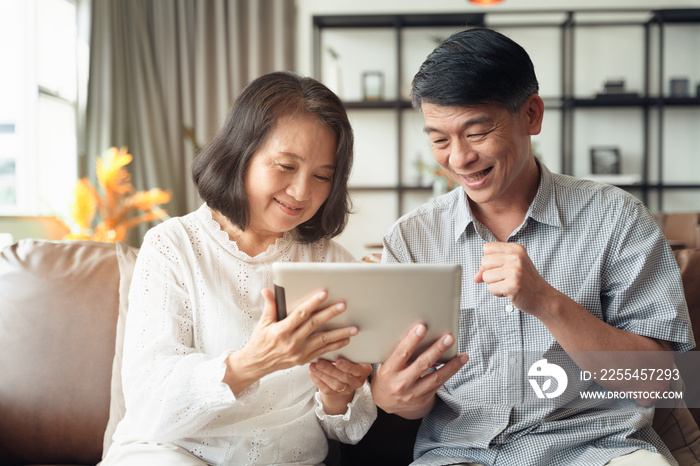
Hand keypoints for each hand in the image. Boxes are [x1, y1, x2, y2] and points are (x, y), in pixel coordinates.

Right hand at [224, 288, 357, 394]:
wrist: (257, 364)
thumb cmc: (260, 342)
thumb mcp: (263, 323)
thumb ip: (270, 306)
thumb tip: (268, 290)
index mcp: (281, 330)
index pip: (300, 314)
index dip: (313, 303)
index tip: (324, 294)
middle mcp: (292, 342)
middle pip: (315, 325)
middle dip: (330, 314)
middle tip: (343, 305)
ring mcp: (299, 352)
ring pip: (323, 341)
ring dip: (340, 334)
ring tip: (354, 328)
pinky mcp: (303, 359)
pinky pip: (322, 352)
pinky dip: (335, 346)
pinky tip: (345, 340)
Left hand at [310, 358, 371, 414]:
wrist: (348, 376)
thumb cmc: (350, 360)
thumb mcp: (353, 356)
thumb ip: (348, 352)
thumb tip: (336, 343)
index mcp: (364, 371)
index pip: (356, 369)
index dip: (347, 366)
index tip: (338, 361)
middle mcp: (357, 381)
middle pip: (343, 377)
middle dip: (330, 370)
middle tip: (319, 363)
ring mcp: (347, 389)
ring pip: (334, 384)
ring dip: (322, 375)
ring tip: (313, 366)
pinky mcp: (337, 394)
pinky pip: (327, 390)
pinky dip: (318, 381)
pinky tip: (312, 373)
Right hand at [371, 324, 467, 418]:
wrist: (385, 403)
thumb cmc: (387, 377)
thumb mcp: (385, 365)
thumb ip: (397, 354)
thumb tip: (417, 335)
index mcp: (389, 371)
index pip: (402, 353)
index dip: (412, 340)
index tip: (422, 328)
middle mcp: (401, 383)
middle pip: (422, 364)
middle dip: (437, 350)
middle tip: (449, 338)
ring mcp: (413, 393)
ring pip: (436, 378)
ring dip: (451, 365)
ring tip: (463, 356)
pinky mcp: (423, 398)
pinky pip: (439, 384)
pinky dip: (450, 373)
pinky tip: (458, 364)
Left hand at [473, 242, 558, 315]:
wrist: (543, 297)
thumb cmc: (525, 281)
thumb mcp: (510, 267)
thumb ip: (491, 268)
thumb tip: (475, 277)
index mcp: (515, 248)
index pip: (486, 248)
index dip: (489, 260)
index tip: (500, 268)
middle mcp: (516, 257)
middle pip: (484, 262)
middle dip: (490, 273)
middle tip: (505, 278)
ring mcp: (515, 270)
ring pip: (485, 277)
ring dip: (494, 284)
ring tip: (508, 285)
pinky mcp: (513, 285)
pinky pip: (491, 288)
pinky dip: (498, 293)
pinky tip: (510, 292)